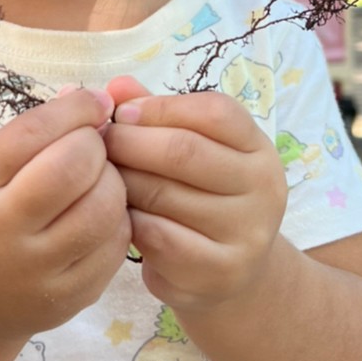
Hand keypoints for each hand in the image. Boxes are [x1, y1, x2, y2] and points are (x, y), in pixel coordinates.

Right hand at [0, 88, 130, 343]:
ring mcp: (38, 272)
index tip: (96, 101)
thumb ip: (32, 134)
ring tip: (99, 179)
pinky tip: (100, 213)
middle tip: (92, 146)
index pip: (32, 133)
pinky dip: (118, 219)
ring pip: (104, 209)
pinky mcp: (71, 297)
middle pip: (72, 168)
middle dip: (96, 145)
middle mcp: (1, 232)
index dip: (76, 109)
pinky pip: (117, 245)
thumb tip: (89, 98)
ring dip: (113, 181)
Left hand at [103, 76, 287, 314]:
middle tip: (98, 143)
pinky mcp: (219, 271)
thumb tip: (116, 86)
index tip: (122, 112)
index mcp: (258, 148)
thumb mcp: (190, 151)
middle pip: (185, 151)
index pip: (215, 112)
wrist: (229, 274)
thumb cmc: (199, 198)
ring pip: (164, 194)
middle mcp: (263, 188)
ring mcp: (246, 233)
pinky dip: (128, 222)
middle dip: (130, 142)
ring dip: (122, 181)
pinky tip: (115, 217)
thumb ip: (156, 115)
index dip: (161, 107)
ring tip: (99, 178)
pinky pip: (158, 237)